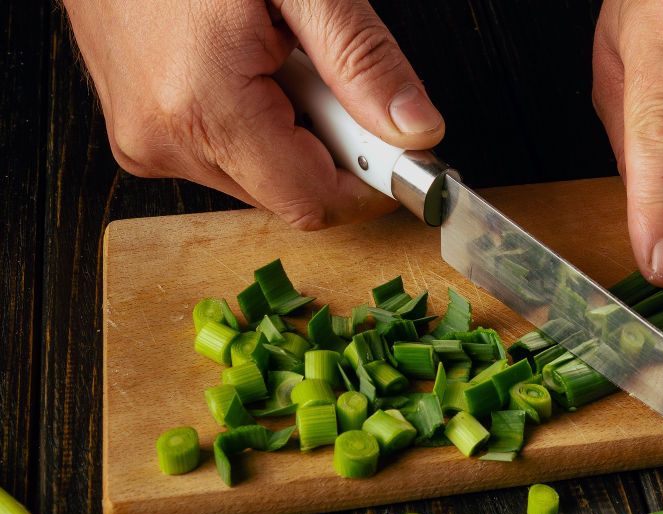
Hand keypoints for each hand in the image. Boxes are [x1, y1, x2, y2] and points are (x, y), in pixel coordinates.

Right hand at [61, 0, 443, 229]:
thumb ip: (361, 59)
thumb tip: (416, 130)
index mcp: (203, 109)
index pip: (315, 201)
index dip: (371, 183)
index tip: (404, 153)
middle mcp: (166, 141)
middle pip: (290, 193)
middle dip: (330, 146)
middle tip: (328, 74)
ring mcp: (146, 141)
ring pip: (260, 177)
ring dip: (292, 132)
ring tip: (276, 55)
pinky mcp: (139, 133)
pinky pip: (224, 154)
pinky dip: (256, 123)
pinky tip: (247, 66)